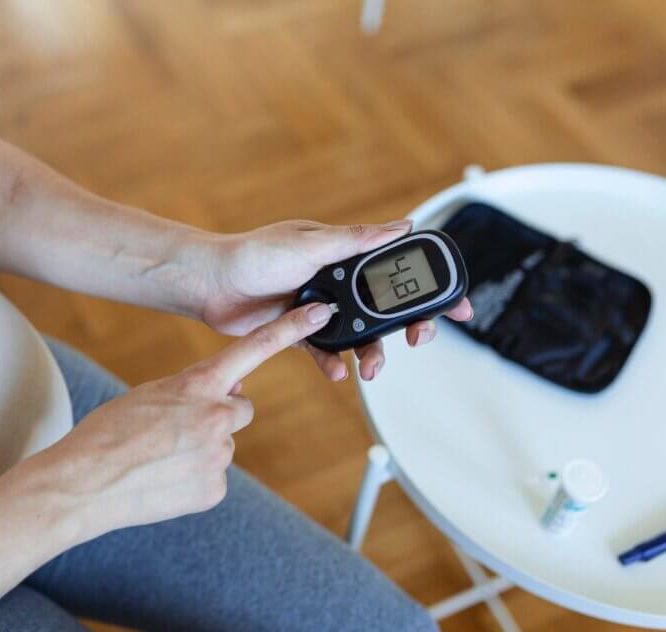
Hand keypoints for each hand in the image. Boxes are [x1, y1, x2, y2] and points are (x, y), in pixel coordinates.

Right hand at [41, 302, 333, 538]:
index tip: (319, 314)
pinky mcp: (215, 488)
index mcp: (197, 385)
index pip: (253, 350)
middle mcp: (217, 416)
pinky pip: (213, 477)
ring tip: (159, 458)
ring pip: (223, 445)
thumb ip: (194, 389)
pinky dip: (194, 478)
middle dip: (219, 416)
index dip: (289, 329)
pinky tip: (164, 480)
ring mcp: (219, 455)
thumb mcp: (150, 394)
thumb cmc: (107, 433)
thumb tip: (231, 392)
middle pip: (240, 409)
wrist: (83, 483)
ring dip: (201, 450)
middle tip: (177, 431)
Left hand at [202, 219, 473, 381]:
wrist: (210, 284)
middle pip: (386, 309)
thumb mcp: (310, 243)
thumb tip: (402, 225)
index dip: (429, 286)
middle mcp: (336, 281)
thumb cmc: (253, 254)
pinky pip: (325, 352)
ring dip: (369, 353)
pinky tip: (337, 373)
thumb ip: (357, 240)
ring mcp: (319, 307)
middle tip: (415, 340)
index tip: (455, 305)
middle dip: (405, 327)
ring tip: (368, 369)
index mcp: (344, 254)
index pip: (398, 269)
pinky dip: (334, 364)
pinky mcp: (299, 332)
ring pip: (359, 335)